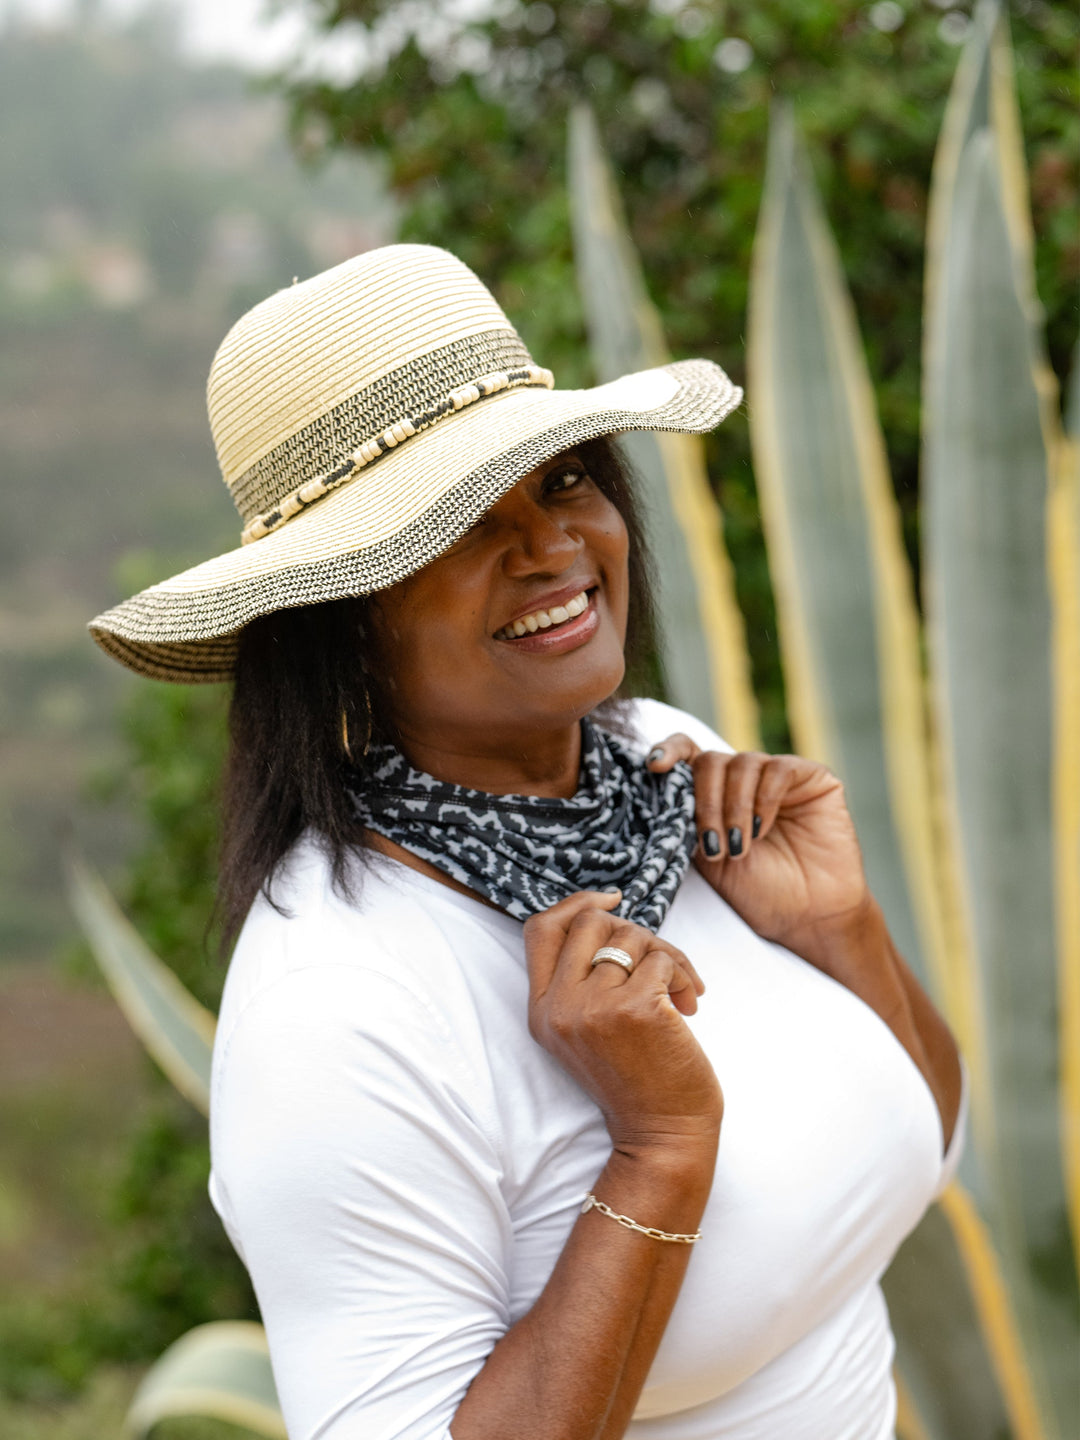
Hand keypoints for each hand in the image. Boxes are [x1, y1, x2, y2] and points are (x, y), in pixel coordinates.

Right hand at [524, 891, 722, 1159]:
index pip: (539, 930)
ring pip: (632, 938)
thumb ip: (582, 982)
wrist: (663, 1135)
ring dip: (667, 956)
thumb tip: (607, 913)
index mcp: (541, 1012)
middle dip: (633, 931)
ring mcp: (594, 1008)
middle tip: (658, 961)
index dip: (575, 903)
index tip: (611, 898)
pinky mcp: (635, 1010)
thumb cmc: (636, 1079)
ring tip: (682, 990)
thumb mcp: (587, 1031)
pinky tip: (691, 1004)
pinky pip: (662, 960)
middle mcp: (560, 1008)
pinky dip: (684, 974)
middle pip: (589, 922)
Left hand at [647, 737, 871, 964]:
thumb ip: (686, 819)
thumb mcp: (706, 856)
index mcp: (714, 793)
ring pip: (742, 763)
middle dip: (706, 803)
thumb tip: (660, 787)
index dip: (669, 750)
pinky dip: (765, 799)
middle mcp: (743, 779)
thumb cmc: (757, 891)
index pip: (687, 753)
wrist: (806, 918)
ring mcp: (777, 776)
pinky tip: (762, 829)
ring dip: (734, 807)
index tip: (655, 766)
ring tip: (740, 846)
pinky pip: (779, 769)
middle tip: (714, 844)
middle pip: (710, 761)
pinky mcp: (812, 778)